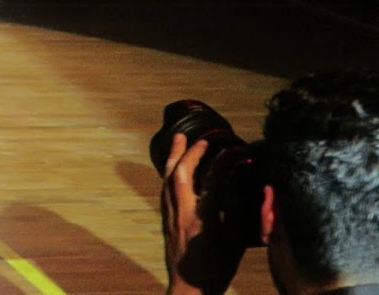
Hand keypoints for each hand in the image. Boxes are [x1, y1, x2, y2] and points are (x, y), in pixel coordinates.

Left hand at [160, 134, 244, 294]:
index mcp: (202, 219)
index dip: (223, 162)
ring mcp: (170, 215)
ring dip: (174, 156)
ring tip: (179, 138)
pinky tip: (173, 165)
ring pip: (167, 179)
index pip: (212, 180)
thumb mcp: (236, 242)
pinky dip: (170, 172)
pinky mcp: (165, 220)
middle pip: (180, 174)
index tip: (235, 150)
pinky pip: (164, 189)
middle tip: (201, 138)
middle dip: (190, 152)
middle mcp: (182, 214)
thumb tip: (255, 192)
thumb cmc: (216, 269)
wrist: (190, 288)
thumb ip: (241, 215)